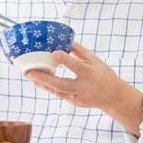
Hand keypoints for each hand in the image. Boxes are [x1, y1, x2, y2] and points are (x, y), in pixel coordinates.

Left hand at [25, 42, 142, 134]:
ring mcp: (78, 97)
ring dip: (42, 84)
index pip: (76, 66)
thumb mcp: (96, 60)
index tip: (54, 53)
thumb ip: (80, 51)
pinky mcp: (74, 103)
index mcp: (91, 73)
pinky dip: (48, 88)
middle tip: (29, 72)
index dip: (65, 60)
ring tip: (29, 75)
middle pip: (62, 84)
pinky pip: (59, 94)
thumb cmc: (104, 75)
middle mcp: (84, 87)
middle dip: (44, 78)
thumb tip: (65, 40)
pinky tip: (38, 81)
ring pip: (57, 91)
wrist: (113, 97)